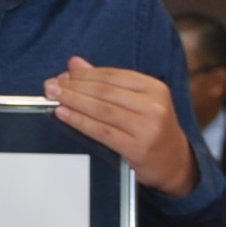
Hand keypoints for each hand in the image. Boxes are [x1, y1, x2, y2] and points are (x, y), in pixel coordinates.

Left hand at [43, 56, 197, 196]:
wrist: (174, 163)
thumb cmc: (151, 128)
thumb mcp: (137, 101)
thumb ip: (107, 82)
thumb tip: (74, 63)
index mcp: (155, 88)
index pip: (112, 75)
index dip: (84, 74)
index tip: (63, 75)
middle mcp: (154, 106)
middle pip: (105, 92)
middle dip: (73, 87)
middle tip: (50, 85)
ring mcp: (148, 127)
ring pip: (102, 110)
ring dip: (73, 101)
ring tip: (53, 97)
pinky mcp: (138, 148)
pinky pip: (102, 131)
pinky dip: (79, 121)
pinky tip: (64, 114)